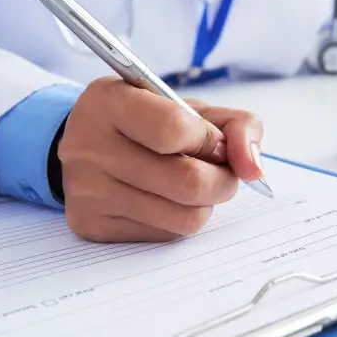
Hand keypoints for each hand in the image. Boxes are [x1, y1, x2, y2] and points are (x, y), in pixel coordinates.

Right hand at [56, 76, 264, 242]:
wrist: (83, 145)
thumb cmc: (146, 121)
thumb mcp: (188, 106)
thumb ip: (235, 125)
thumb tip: (253, 168)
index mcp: (110, 101)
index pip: (173, 129)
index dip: (210, 140)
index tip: (216, 142)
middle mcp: (91, 146)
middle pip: (187, 182)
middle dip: (223, 180)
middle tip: (222, 172)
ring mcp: (88, 191)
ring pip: (183, 217)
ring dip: (205, 203)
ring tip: (196, 184)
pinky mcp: (92, 225)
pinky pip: (165, 235)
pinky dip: (180, 218)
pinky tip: (168, 199)